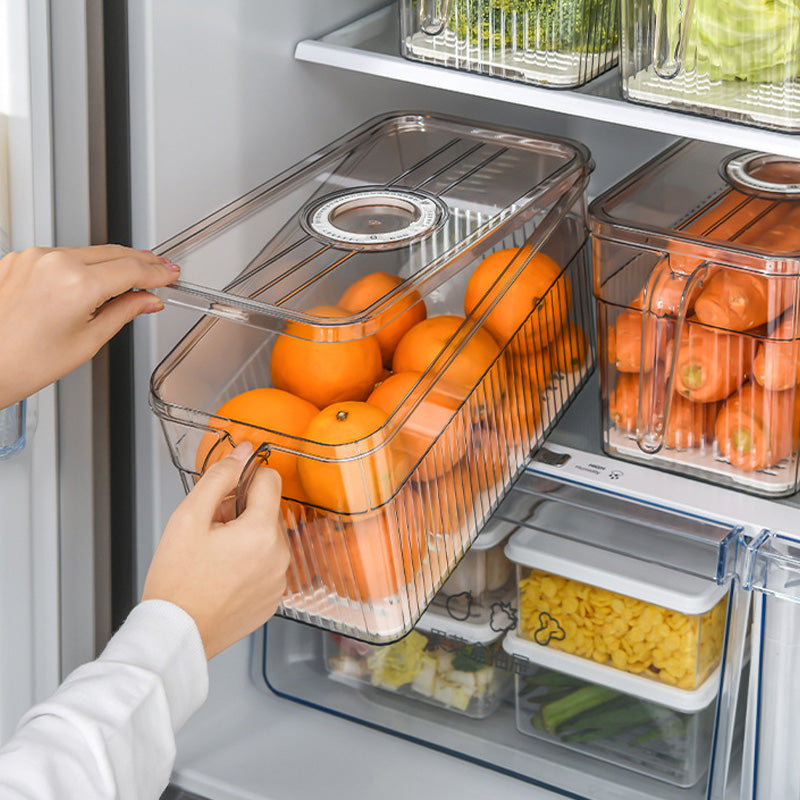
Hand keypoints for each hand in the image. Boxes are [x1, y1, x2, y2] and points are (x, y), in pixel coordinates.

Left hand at [0, 245, 179, 407]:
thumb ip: (123, 312)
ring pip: (87, 252)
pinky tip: (90, 281)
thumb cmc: (23, 362)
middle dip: (140, 261)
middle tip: (160, 270)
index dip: (157, 272)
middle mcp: (53, 262)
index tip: (170, 274)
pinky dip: (79, 266)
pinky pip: (60, 257)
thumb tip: (146, 300)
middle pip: (112, 253)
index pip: (132, 269)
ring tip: (129, 279)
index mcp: (76, 284)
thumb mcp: (87, 341)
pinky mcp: (18, 258)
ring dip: (110, 263)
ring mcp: (33, 257)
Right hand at [142, 443, 289, 659]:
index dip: (245, 478)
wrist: (175, 633)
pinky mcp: (274, 598)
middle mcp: (280, 556)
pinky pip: (268, 565)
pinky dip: (251, 562)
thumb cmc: (177, 581)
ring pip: (268, 537)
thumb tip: (242, 453)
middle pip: (268, 510)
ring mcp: (279, 580)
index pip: (270, 479)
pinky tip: (224, 574)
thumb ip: (220, 477)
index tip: (226, 492)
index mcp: (262, 532)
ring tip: (215, 555)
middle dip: (242, 510)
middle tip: (210, 530)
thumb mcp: (188, 517)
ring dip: (247, 536)